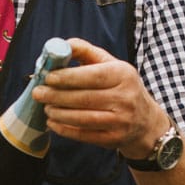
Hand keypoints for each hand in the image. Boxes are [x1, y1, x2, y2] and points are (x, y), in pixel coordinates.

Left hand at [34, 37, 167, 156]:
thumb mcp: (111, 65)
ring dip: (58, 113)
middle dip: (56, 96)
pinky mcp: (113, 139)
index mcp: (123, 75)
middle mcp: (125, 98)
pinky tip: (53, 123)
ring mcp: (120, 121)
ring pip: (82, 118)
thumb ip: (86, 52)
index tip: (48, 77)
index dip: (67, 77)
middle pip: (84, 98)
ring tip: (46, 108)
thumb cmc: (122, 87)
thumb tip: (60, 45)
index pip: (92, 75)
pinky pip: (84, 135)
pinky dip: (65, 130)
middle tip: (38, 93)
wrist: (146, 122)